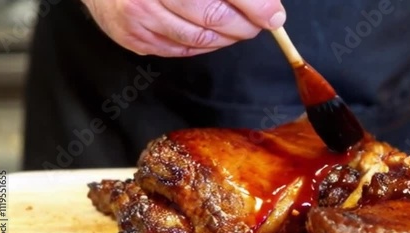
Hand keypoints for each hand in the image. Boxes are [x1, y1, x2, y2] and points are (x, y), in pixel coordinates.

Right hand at [81, 0, 285, 56]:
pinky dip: (205, 45)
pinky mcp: (135, 39)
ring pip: (199, 39)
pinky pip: (182, 51)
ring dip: (227, 38)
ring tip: (238, 29)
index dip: (255, 5)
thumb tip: (263, 3)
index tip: (274, 15)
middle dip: (245, 25)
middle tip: (259, 23)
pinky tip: (214, 36)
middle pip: (213, 18)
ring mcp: (140, 18)